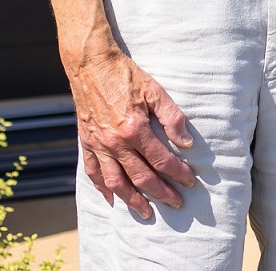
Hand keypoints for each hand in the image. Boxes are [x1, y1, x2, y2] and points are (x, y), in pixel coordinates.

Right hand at [71, 48, 195, 218]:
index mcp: (134, 129)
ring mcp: (98, 144)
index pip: (161, 160)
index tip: (189, 181)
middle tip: (175, 204)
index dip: (177, 173)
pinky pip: (93, 172)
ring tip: (146, 212)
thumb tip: (185, 142)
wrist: (91, 64)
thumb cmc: (124, 75)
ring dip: (132, 200)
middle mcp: (114, 142)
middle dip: (160, 193)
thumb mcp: (154, 90)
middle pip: (140, 177)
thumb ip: (171, 117)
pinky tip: (112, 199)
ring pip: (116, 182)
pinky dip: (103, 188)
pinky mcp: (87, 142)